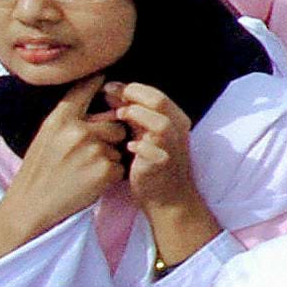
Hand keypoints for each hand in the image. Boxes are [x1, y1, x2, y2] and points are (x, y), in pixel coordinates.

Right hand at [0, 76, 126, 255]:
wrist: (31, 205)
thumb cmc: (40, 169)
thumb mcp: (46, 135)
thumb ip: (68, 117)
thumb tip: (94, 94)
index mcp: (60, 119)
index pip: (84, 89)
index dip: (98, 80)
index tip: (106, 75)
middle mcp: (78, 130)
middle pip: (115, 124)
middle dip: (109, 138)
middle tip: (86, 155)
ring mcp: (93, 150)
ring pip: (119, 147)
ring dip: (109, 158)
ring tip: (85, 170)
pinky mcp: (105, 171)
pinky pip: (120, 167)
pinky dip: (110, 176)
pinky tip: (89, 182)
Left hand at [107, 82, 202, 216]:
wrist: (168, 198)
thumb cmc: (152, 163)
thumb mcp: (145, 133)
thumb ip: (132, 114)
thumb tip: (111, 91)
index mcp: (175, 119)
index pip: (155, 94)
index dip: (131, 88)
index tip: (108, 88)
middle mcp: (178, 130)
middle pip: (159, 101)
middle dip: (132, 95)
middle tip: (108, 96)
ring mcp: (172, 148)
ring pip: (160, 124)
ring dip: (137, 116)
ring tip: (118, 117)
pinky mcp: (163, 165)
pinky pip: (151, 150)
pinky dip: (138, 145)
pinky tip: (128, 147)